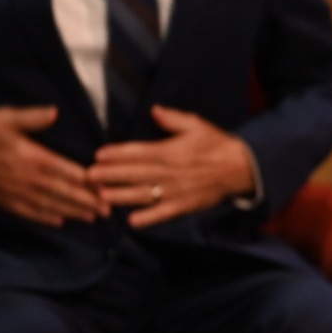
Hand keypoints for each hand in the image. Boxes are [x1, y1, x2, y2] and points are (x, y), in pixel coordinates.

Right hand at [0, 106, 106, 225]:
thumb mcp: (2, 116)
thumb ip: (31, 117)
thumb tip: (55, 113)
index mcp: (30, 156)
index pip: (65, 171)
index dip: (87, 181)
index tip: (106, 188)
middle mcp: (25, 178)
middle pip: (62, 192)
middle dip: (86, 201)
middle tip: (109, 210)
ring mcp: (14, 192)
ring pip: (48, 205)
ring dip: (71, 212)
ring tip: (92, 217)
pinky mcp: (2, 201)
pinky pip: (27, 212)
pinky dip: (44, 218)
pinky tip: (59, 222)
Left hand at [87, 105, 255, 228]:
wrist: (242, 168)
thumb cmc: (216, 144)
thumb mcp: (197, 125)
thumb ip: (173, 119)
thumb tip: (154, 111)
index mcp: (171, 151)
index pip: (139, 152)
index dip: (117, 154)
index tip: (99, 154)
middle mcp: (171, 172)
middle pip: (136, 174)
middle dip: (111, 175)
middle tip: (89, 177)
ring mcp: (177, 191)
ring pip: (145, 194)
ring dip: (122, 196)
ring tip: (103, 196)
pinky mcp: (185, 205)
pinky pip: (164, 213)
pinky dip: (149, 218)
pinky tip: (133, 221)